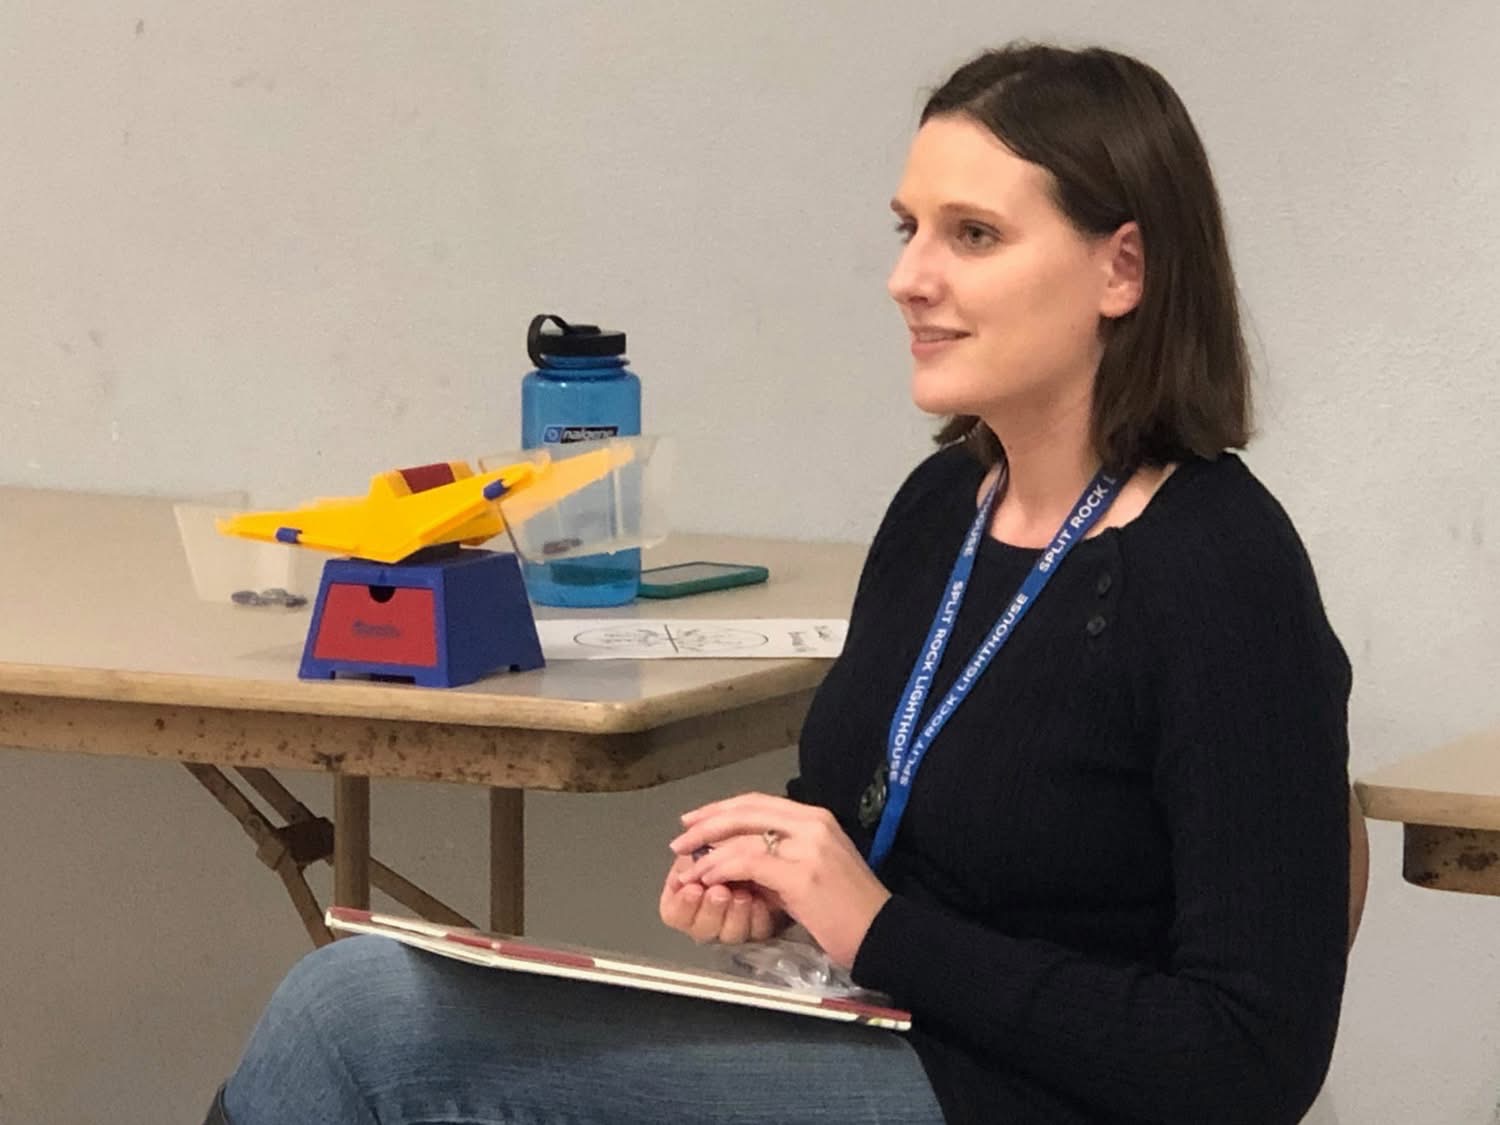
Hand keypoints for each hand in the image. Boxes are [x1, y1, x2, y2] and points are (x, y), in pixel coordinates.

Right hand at [658, 852, 787, 944]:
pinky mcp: (760, 928)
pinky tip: (761, 902)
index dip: (683, 903)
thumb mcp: (716, 836)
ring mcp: (733, 925)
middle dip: (710, 909)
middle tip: (719, 892)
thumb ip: (697, 839)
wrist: (774, 851)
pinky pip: (757, 932)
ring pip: (728, 934)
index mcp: (686, 894)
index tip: (693, 889)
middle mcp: (707, 916)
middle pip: (700, 929)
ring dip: (734, 914)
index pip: (674, 913)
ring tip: (743, 896)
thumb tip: (682, 841)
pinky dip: (757, 916)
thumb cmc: (740, 842)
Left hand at [669, 793, 891, 969]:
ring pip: (743, 836)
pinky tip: (708, 877)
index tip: (696, 820)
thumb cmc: (851, 907)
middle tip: (680, 838)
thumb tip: (739, 859)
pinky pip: (748, 862)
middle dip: (707, 823)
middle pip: (746, 811)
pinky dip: (721, 868)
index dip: (723, 809)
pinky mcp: (801, 874)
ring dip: (708, 851)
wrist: (884, 933)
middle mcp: (812, 823)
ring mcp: (808, 846)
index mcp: (816, 818)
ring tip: (688, 867)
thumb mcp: (814, 869)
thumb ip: (780, 858)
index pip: (759, 802)